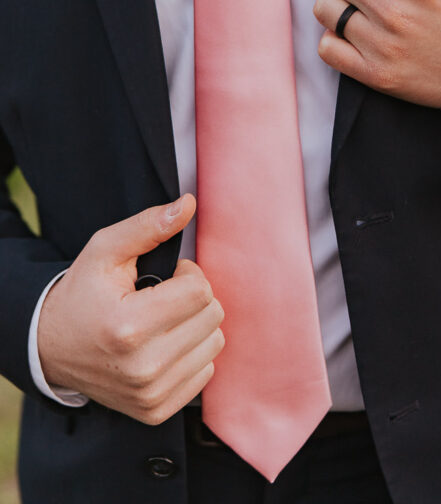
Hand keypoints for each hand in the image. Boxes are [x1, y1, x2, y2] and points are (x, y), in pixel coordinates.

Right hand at [37, 194, 224, 424]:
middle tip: (162, 297)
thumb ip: (148, 225)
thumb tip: (189, 203)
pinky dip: (192, 353)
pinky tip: (164, 345)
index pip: (200, 291)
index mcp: (129, 325)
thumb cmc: (83, 293)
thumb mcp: (106, 250)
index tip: (165, 276)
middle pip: (212, 316)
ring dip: (196, 325)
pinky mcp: (157, 411)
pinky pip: (206, 371)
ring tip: (163, 320)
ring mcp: (150, 394)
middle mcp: (142, 367)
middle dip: (194, 298)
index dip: (187, 274)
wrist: (52, 348)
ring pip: (214, 343)